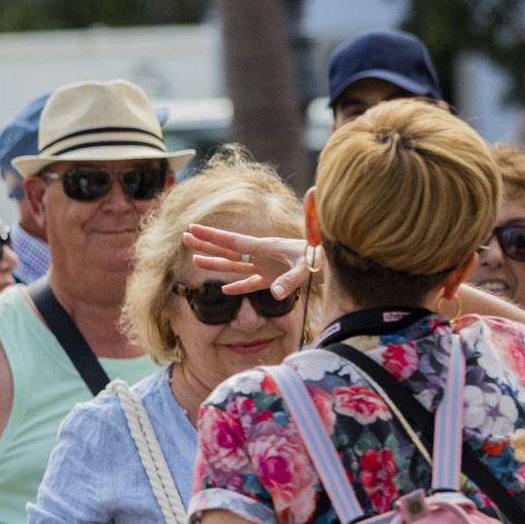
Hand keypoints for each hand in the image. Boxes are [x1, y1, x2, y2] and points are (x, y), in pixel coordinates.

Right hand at [183, 224, 313, 297]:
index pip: (233, 242)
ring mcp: (268, 268)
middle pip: (228, 251)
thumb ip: (291, 279)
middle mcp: (263, 256)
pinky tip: (226, 291)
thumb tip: (275, 294)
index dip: (211, 236)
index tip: (192, 228)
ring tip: (195, 261)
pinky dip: (239, 288)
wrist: (339, 263)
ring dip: (216, 264)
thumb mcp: (309, 267)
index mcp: (267, 247)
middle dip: (206, 244)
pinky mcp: (275, 280)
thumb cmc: (325, 259)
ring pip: (235, 267)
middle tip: (185, 237)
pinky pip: (252, 284)